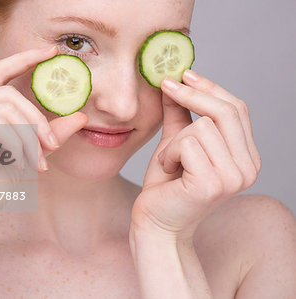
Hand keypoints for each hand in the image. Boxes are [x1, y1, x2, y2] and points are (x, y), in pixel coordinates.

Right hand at [0, 46, 87, 229]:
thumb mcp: (30, 154)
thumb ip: (50, 134)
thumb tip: (82, 116)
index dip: (24, 59)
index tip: (52, 52)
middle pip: (8, 93)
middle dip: (36, 120)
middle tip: (51, 147)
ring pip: (6, 108)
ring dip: (29, 138)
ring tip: (36, 164)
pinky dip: (17, 144)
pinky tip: (20, 165)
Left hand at [131, 70, 260, 238]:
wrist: (155, 222)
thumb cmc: (166, 185)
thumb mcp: (175, 142)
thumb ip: (180, 114)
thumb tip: (175, 79)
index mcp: (246, 157)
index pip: (237, 110)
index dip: (211, 88)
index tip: (185, 74)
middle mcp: (249, 168)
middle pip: (227, 112)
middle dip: (192, 95)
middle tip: (166, 85)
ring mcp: (234, 178)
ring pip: (203, 127)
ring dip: (175, 140)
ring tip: (169, 161)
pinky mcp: (213, 184)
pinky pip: (187, 144)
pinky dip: (169, 153)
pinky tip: (168, 170)